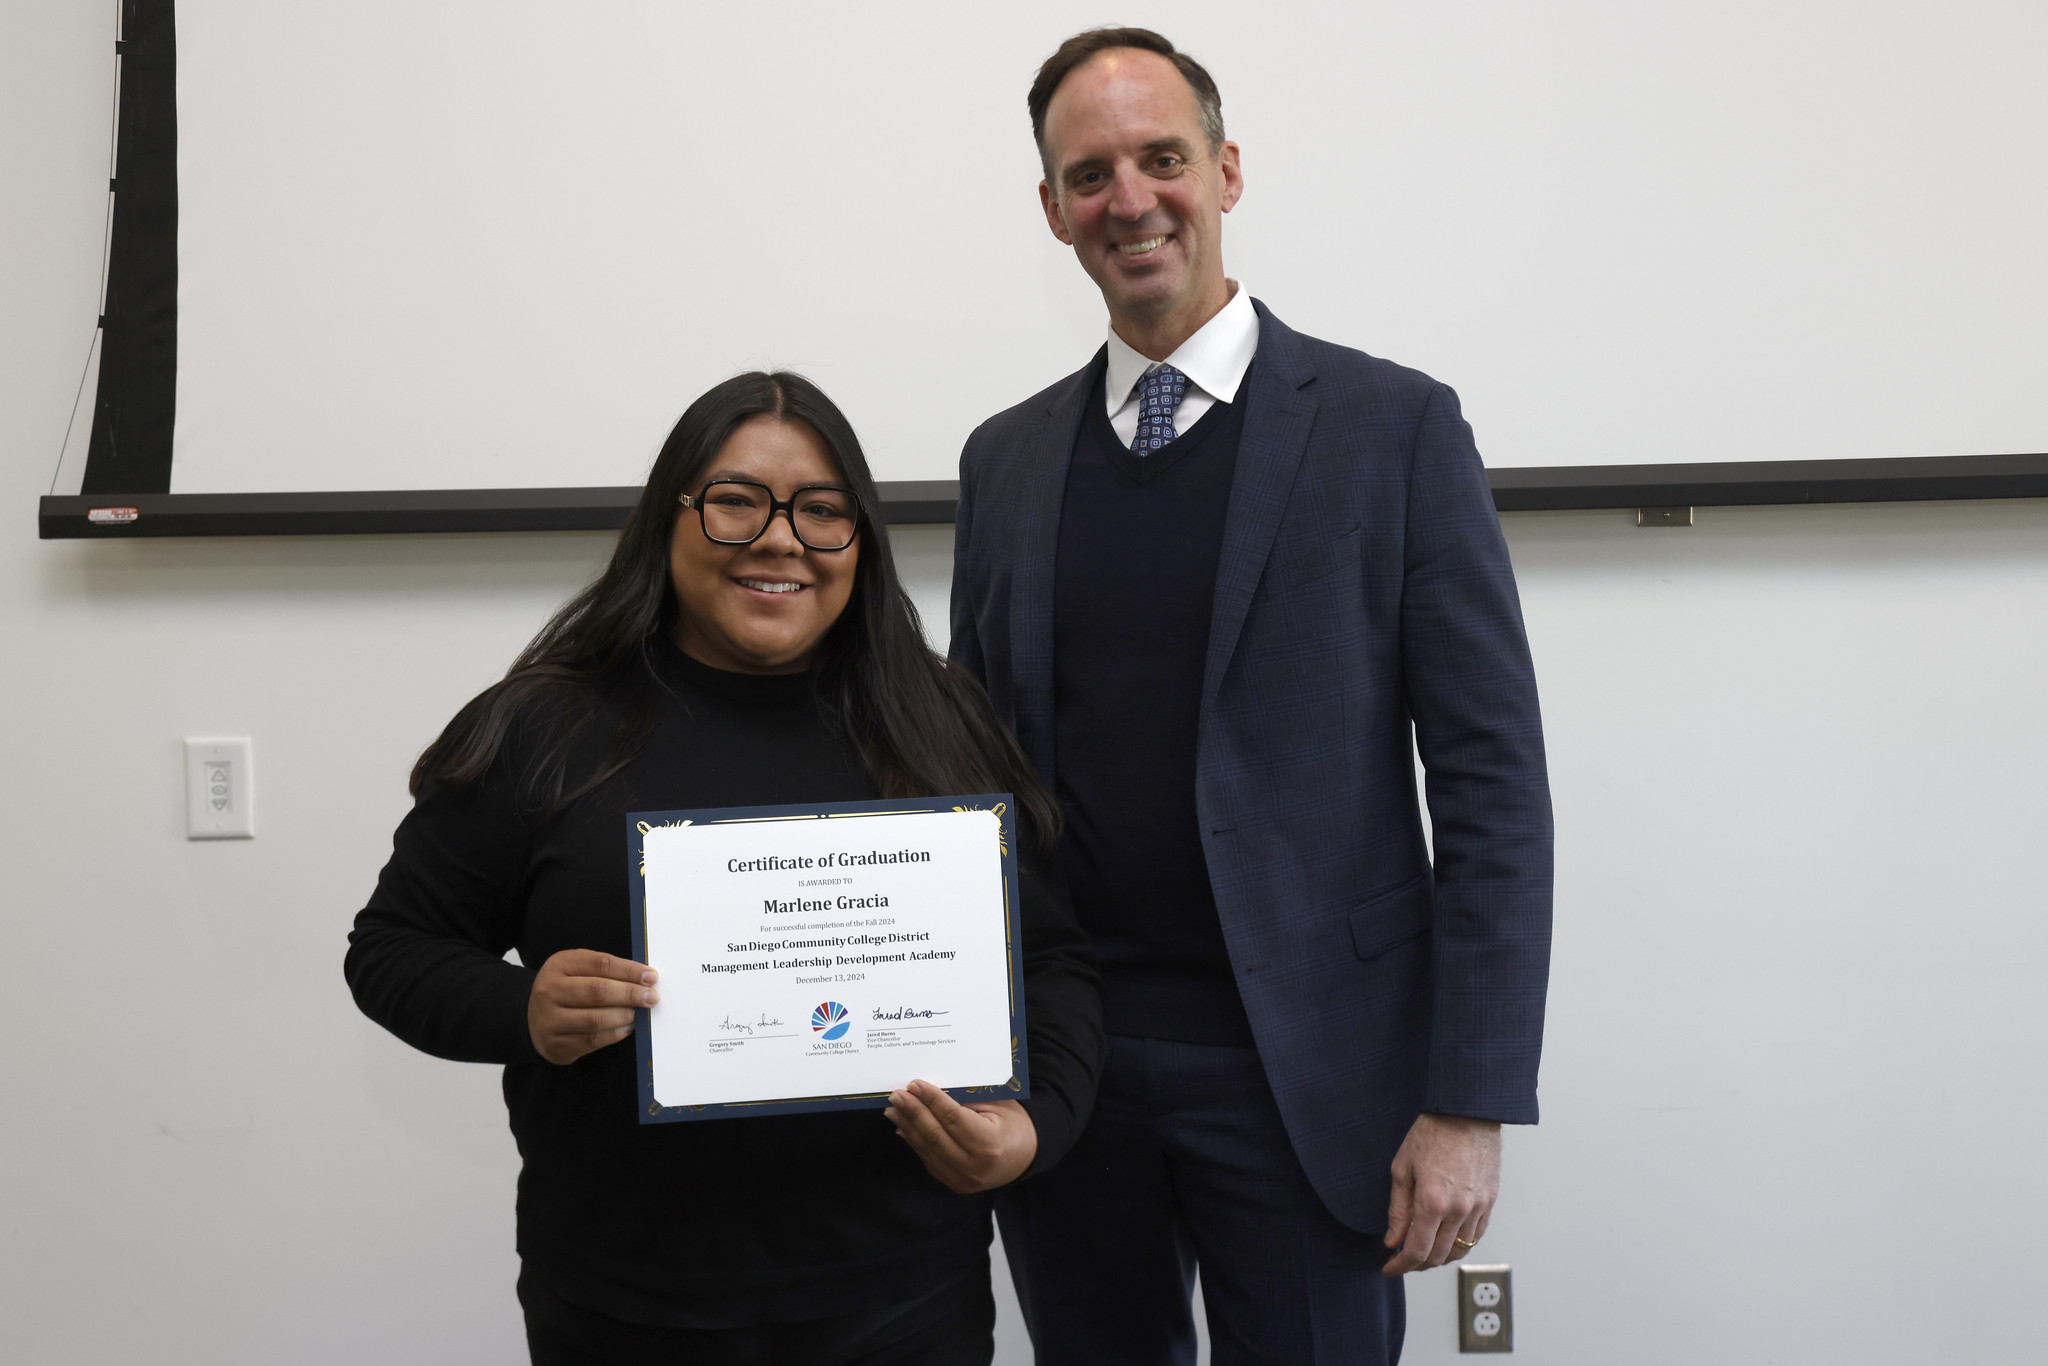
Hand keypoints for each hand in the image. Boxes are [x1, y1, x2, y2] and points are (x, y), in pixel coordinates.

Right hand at [527, 950, 657, 1064]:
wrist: (534, 1018)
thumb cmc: (565, 989)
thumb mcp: (577, 969)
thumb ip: (605, 970)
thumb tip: (643, 978)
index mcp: (558, 965)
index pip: (600, 964)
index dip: (629, 971)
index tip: (651, 976)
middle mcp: (549, 991)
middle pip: (597, 991)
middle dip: (630, 994)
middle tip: (651, 997)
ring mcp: (550, 1020)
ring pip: (595, 1019)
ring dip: (624, 1016)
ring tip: (639, 1013)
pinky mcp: (556, 1045)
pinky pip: (592, 1040)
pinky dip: (615, 1034)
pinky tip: (627, 1027)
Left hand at [884, 1079, 1037, 1192]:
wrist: (1025, 1157)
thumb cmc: (1013, 1124)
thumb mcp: (998, 1105)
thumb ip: (967, 1100)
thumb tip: (930, 1091)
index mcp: (989, 1144)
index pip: (953, 1118)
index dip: (932, 1100)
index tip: (915, 1084)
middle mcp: (974, 1166)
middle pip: (935, 1135)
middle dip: (913, 1112)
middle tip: (897, 1095)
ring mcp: (963, 1180)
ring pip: (928, 1150)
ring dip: (908, 1127)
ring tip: (894, 1109)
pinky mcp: (954, 1184)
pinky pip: (929, 1160)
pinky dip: (915, 1142)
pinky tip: (904, 1127)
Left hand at [1382, 1112, 1500, 1274]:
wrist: (1466, 1113)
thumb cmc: (1433, 1133)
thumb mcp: (1402, 1169)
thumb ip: (1398, 1210)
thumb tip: (1392, 1239)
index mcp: (1433, 1202)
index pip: (1416, 1251)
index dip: (1400, 1266)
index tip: (1389, 1267)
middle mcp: (1458, 1210)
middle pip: (1437, 1256)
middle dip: (1416, 1264)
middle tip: (1402, 1260)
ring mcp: (1478, 1208)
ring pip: (1459, 1251)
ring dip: (1438, 1258)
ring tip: (1422, 1251)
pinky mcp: (1490, 1202)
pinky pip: (1476, 1236)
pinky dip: (1460, 1245)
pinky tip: (1446, 1239)